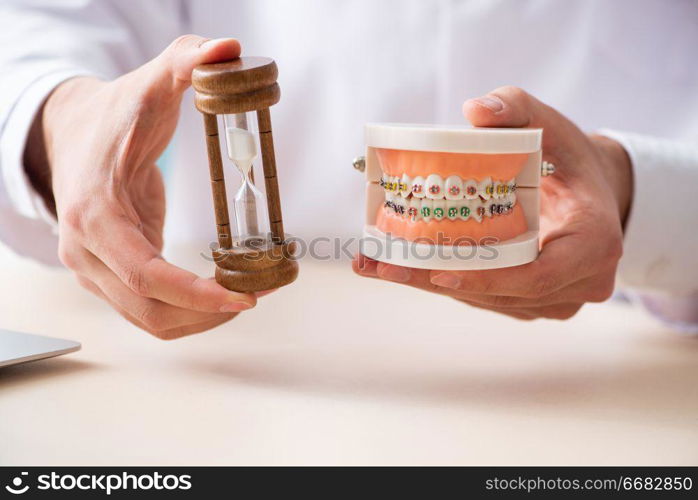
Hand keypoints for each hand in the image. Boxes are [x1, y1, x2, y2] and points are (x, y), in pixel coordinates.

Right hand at [26, 35, 269, 338]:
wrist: (74, 133)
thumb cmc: (114, 115)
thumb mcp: (149, 85)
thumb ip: (186, 63)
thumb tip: (228, 48)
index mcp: (93, 212)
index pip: (145, 273)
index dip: (195, 293)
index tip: (242, 297)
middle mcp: (84, 249)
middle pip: (147, 308)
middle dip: (205, 312)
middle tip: (254, 298)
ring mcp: (91, 266)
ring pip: (145, 318)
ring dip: (197, 320)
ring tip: (242, 300)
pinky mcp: (107, 272)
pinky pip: (144, 308)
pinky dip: (182, 312)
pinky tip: (216, 296)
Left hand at [353, 86, 632, 319]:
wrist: (589, 191)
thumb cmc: (569, 158)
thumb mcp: (549, 123)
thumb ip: (516, 108)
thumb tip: (475, 110)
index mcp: (594, 244)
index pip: (537, 275)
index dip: (486, 278)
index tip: (437, 272)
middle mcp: (581, 282)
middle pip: (500, 292)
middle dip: (436, 281)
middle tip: (382, 265)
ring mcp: (557, 299)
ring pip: (487, 299)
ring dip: (431, 284)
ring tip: (378, 266)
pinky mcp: (535, 303)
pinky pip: (487, 297)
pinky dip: (445, 283)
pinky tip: (401, 267)